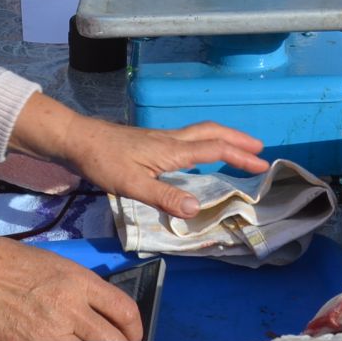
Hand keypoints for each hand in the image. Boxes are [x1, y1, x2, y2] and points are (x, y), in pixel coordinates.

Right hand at [0, 232, 140, 340]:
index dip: (135, 328)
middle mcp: (71, 307)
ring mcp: (49, 333)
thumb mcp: (56, 266)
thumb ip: (80, 290)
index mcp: (79, 280)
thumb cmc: (8, 262)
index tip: (132, 335)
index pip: (124, 309)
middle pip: (114, 340)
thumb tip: (97, 314)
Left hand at [22, 99, 268, 219]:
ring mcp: (162, 139)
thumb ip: (165, 197)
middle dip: (238, 139)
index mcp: (172, 150)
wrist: (79, 140)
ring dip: (223, 137)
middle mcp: (172, 140)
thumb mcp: (132, 185)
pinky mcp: (152, 142)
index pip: (214, 149)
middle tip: (259, 149)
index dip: (239, 156)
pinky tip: (201, 154)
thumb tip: (197, 207)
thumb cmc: (104, 162)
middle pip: (212, 133)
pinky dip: (206, 141)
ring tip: (238, 147)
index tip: (262, 164)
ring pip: (201, 132)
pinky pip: (190, 138)